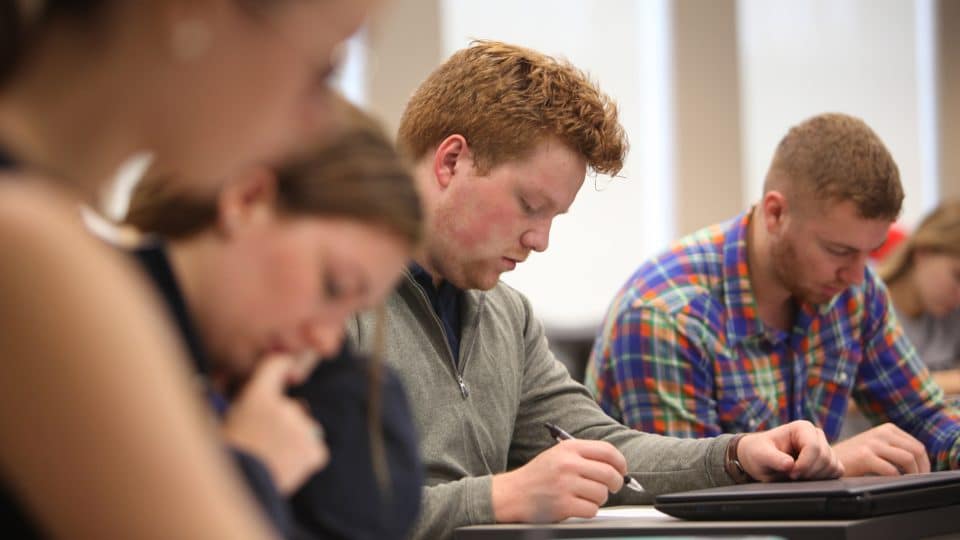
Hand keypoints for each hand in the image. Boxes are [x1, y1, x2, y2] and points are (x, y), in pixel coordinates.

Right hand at [222, 355, 328, 493]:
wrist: (239, 488)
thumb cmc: (228, 457)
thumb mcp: (226, 422)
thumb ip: (249, 404)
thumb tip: (261, 399)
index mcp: (258, 396)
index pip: (277, 365)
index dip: (283, 366)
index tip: (287, 369)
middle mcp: (284, 407)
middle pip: (293, 408)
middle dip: (285, 423)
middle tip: (266, 442)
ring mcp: (302, 428)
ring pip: (305, 431)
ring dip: (295, 442)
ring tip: (273, 459)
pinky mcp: (314, 450)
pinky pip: (316, 451)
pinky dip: (306, 459)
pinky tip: (287, 467)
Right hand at [491, 439, 625, 522]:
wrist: (513, 493)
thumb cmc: (538, 475)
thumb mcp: (559, 455)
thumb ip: (584, 456)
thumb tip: (616, 466)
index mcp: (569, 448)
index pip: (607, 451)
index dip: (620, 463)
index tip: (622, 470)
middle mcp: (568, 464)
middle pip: (609, 474)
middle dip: (616, 483)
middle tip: (612, 488)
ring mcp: (566, 485)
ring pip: (602, 494)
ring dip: (598, 499)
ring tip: (585, 497)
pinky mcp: (563, 504)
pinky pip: (592, 510)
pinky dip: (588, 510)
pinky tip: (576, 506)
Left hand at [738, 420, 843, 480]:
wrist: (761, 460)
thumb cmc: (759, 453)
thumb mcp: (760, 455)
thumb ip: (774, 459)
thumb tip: (789, 464)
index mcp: (802, 428)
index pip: (814, 447)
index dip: (804, 464)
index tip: (791, 473)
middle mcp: (816, 435)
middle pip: (825, 458)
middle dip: (809, 472)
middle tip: (791, 475)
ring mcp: (824, 447)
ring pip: (833, 466)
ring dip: (815, 476)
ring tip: (797, 475)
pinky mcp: (829, 460)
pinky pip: (837, 472)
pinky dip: (824, 479)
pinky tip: (807, 478)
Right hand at [833, 423, 929, 475]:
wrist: (827, 459)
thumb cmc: (854, 458)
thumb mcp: (876, 446)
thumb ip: (895, 449)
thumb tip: (921, 465)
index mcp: (887, 429)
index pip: (918, 446)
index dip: (924, 464)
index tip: (921, 476)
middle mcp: (881, 433)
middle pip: (917, 451)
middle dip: (922, 469)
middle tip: (917, 482)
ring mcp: (872, 443)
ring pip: (908, 459)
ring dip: (912, 475)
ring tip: (906, 483)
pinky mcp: (864, 456)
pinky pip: (891, 469)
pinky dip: (896, 479)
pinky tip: (891, 483)